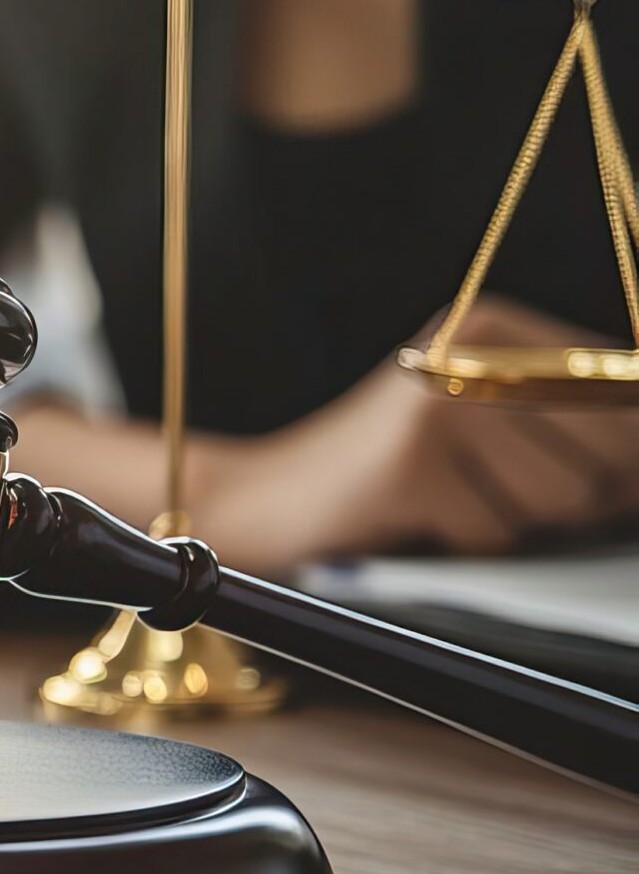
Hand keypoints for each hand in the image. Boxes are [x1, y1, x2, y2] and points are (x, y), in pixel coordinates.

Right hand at [193, 298, 638, 573]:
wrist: (270, 498)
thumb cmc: (398, 474)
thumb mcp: (490, 423)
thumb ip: (579, 427)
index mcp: (495, 328)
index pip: (626, 387)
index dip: (632, 455)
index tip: (612, 482)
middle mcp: (470, 351)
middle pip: (613, 452)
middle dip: (581, 497)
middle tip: (507, 494)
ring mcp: (438, 404)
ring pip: (564, 500)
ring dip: (520, 523)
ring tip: (457, 501)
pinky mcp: (411, 464)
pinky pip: (498, 534)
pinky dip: (467, 546)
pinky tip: (420, 519)